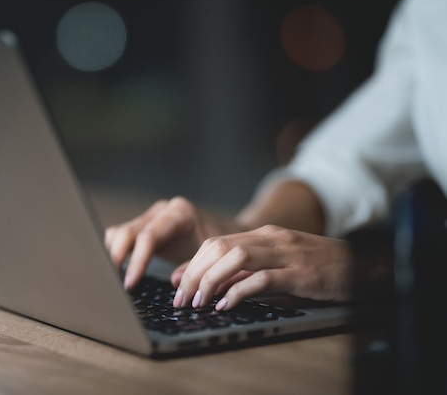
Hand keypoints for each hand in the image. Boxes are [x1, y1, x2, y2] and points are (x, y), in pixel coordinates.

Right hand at [104, 196, 240, 288]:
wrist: (230, 234)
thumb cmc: (224, 247)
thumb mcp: (212, 258)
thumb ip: (193, 269)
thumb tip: (174, 285)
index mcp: (179, 213)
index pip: (149, 236)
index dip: (137, 261)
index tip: (130, 284)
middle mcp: (162, 210)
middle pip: (127, 232)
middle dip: (117, 258)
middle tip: (114, 284)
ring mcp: (152, 216)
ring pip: (119, 232)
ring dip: (113, 254)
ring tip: (113, 279)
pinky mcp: (146, 226)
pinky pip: (122, 235)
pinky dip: (116, 251)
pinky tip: (118, 270)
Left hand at [171, 225, 353, 309]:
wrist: (364, 265)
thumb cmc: (318, 269)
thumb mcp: (279, 267)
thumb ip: (248, 273)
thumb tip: (213, 289)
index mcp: (263, 235)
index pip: (215, 243)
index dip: (191, 263)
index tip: (175, 284)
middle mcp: (271, 239)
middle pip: (218, 247)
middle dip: (193, 272)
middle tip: (181, 298)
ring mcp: (286, 253)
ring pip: (235, 257)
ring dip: (210, 280)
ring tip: (198, 302)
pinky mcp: (300, 273)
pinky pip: (263, 278)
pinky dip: (240, 291)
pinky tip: (227, 304)